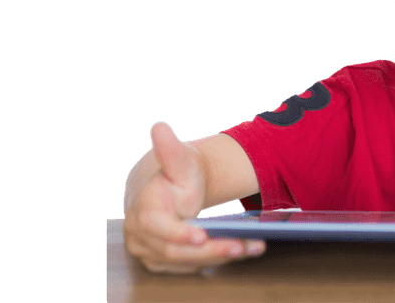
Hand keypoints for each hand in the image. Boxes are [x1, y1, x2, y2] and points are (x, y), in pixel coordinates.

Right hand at [123, 122, 264, 272]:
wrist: (167, 191)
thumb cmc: (175, 175)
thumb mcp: (177, 161)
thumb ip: (170, 150)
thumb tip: (160, 127)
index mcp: (143, 209)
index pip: (155, 225)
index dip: (176, 233)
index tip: (202, 236)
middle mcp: (140, 236)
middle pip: (175, 251)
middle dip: (211, 250)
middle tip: (243, 245)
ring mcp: (149, 252)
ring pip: (186, 262)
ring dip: (220, 257)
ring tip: (253, 246)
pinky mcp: (162, 262)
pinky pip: (190, 267)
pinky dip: (217, 260)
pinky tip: (243, 250)